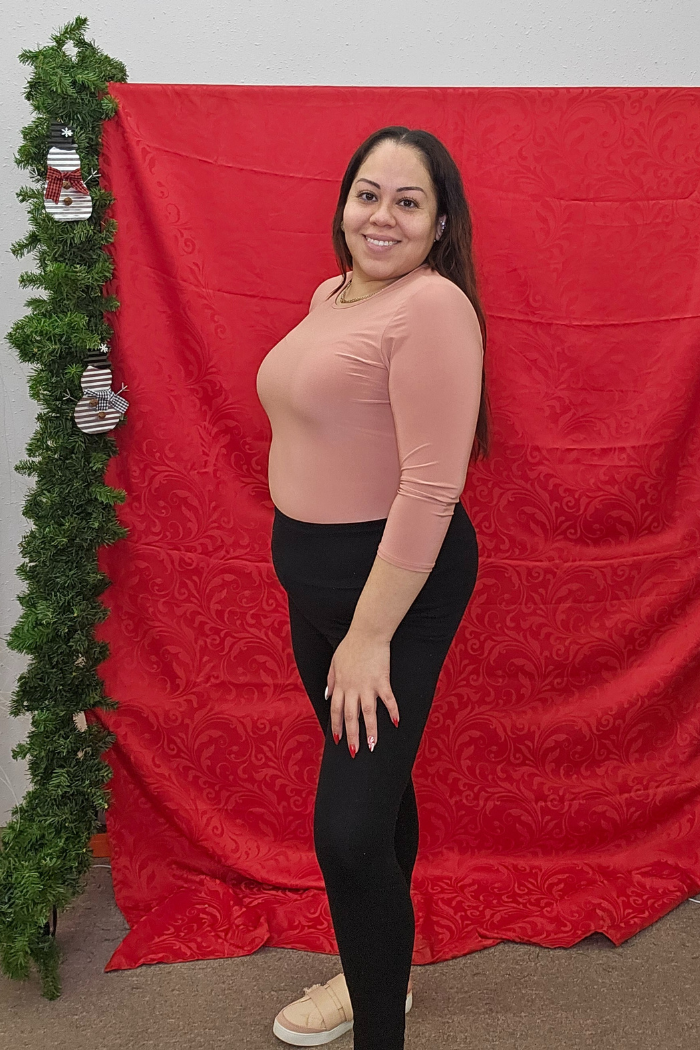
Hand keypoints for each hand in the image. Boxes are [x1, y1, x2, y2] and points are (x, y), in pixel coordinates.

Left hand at [325, 628, 399, 755]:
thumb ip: (330, 680)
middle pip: (350, 716)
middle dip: (351, 735)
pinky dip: (393, 711)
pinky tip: (396, 723)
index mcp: (340, 685)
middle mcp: (352, 688)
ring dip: (370, 731)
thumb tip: (326, 695)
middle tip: (354, 752)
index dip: (336, 726)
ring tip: (373, 746)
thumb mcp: (334, 662)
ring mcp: (368, 685)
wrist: (367, 633)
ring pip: (368, 713)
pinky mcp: (382, 680)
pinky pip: (388, 699)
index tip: (337, 740)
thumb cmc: (351, 646)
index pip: (335, 710)